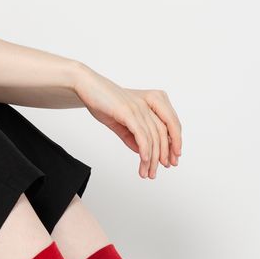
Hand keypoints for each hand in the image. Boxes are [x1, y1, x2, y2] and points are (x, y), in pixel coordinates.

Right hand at [71, 64, 182, 179]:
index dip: (173, 144)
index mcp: (151, 102)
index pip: (169, 126)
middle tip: (155, 172)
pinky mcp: (128, 112)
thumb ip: (132, 136)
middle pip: (163, 134)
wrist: (86, 85)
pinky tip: (144, 161)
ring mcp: (139, 107)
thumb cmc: (102, 100)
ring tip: (147, 173)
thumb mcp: (120, 121)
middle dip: (163, 156)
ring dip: (151, 159)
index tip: (170, 161)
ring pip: (152, 138)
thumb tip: (142, 152)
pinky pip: (141, 134)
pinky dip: (145, 150)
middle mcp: (148, 103)